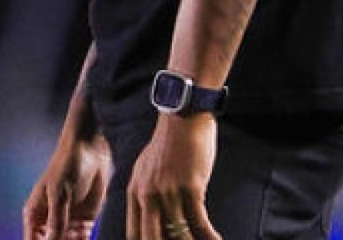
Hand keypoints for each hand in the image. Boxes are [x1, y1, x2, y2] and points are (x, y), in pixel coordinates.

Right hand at [23, 131, 111, 239]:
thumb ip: (56, 222)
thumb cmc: (67, 167)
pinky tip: (85, 227)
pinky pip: (82, 238)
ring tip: (78, 229)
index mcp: (34, 216)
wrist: (90, 151)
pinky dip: (84, 238)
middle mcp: (49, 222)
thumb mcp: (59, 195)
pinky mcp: (84, 220)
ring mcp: (67, 222)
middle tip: (69, 236)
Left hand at [126, 114, 221, 239]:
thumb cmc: (171, 142)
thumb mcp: (148, 169)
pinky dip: (209, 238)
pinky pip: (199, 223)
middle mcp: (147, 196)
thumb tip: (158, 215)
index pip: (134, 234)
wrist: (184, 115)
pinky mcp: (190, 188)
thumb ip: (148, 192)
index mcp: (135, 193)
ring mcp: (168, 193)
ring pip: (178, 236)